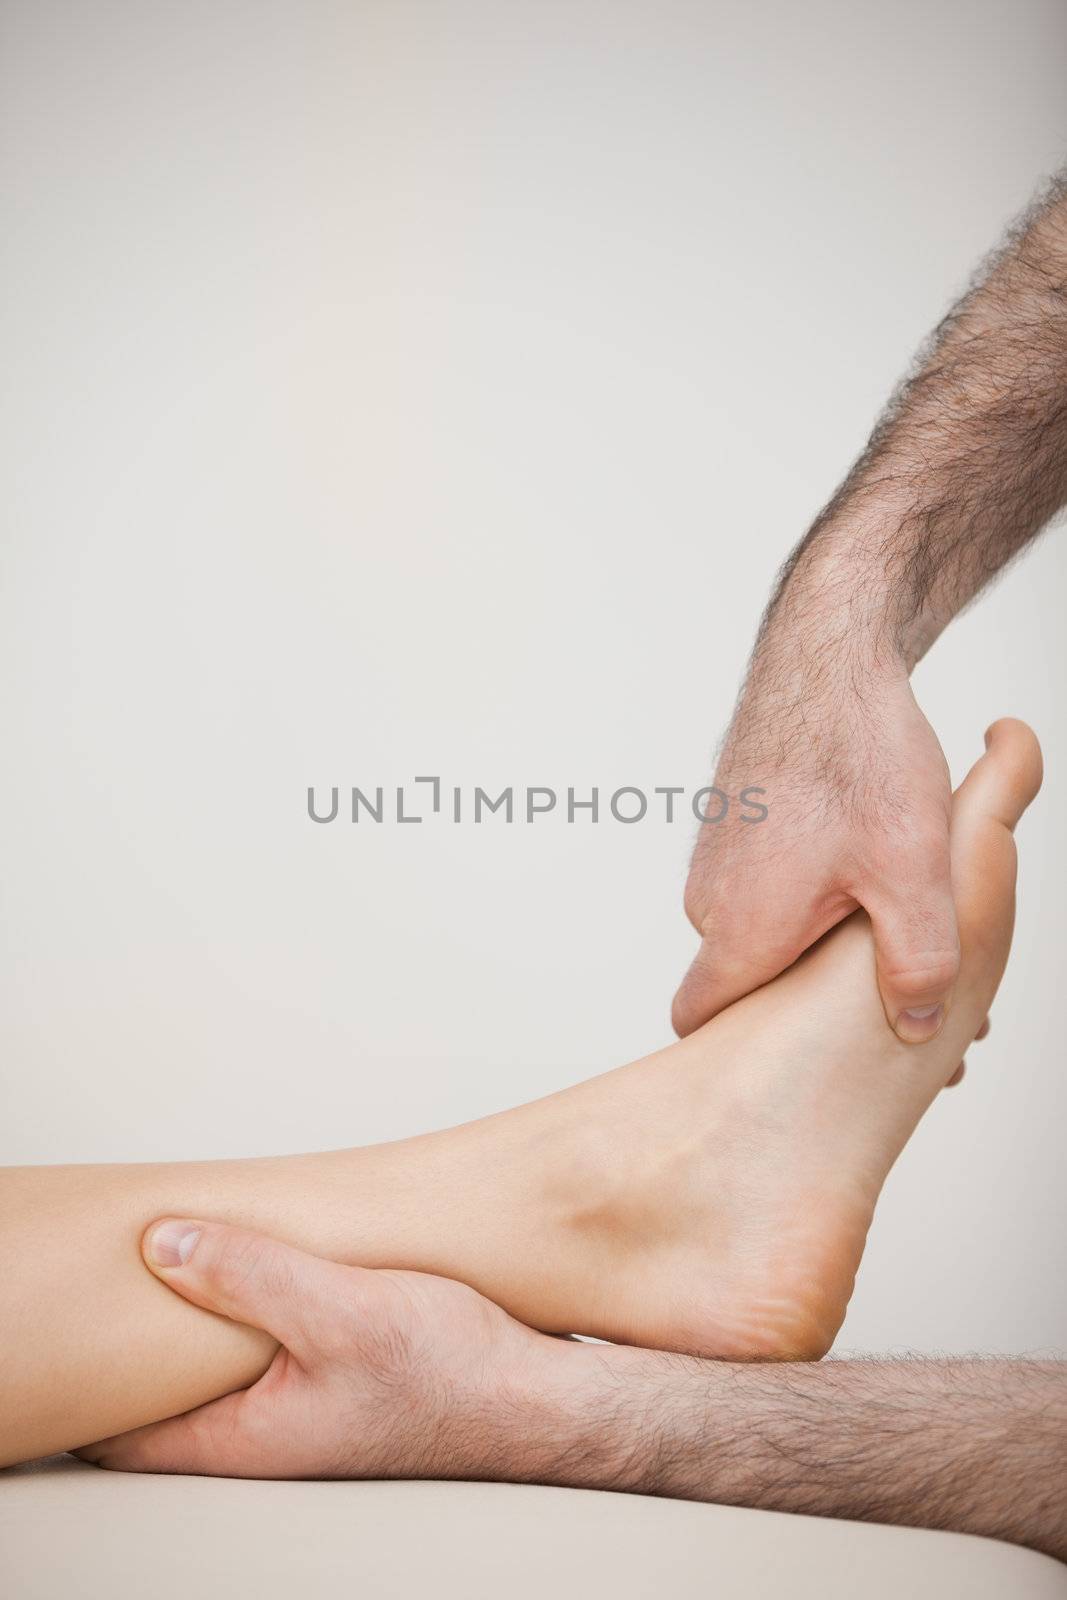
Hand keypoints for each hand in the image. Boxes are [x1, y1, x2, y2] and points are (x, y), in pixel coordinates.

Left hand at [76, 1218, 567, 1478]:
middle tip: (121, 1272)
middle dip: (134, 1340)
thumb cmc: (450, 1372)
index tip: (75, 1320)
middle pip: (160, 1398)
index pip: (120, 1434)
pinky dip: (244, 1309)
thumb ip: (247, 1275)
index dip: (87, 1385)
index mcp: (242, 1439)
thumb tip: (161, 1244)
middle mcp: (260, 1436)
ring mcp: (295, 1412)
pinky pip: (260, 1348)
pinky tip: (256, 1262)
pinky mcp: (329, 1383)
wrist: (538, 1394)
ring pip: (212, 1369)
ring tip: (178, 1254)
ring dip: (195, 1318)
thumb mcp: (338, 1310)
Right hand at [673, 651, 960, 1044]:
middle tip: (885, 977)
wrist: (825, 662)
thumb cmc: (858, 759)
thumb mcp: (912, 871)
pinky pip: (759, 885)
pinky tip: (859, 860)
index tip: (780, 1064)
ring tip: (880, 906)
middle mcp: (712, 902)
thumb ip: (918, 963)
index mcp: (746, 929)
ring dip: (809, 936)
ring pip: (757, 929)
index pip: (699, 1023)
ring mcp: (715, 863)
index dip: (730, 1055)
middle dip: (803, 994)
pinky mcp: (730, 831)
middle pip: (744, 982)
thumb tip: (918, 1030)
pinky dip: (803, 890)